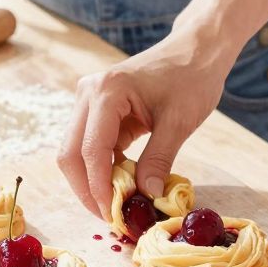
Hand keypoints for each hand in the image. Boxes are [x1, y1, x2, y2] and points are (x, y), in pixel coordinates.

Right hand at [58, 30, 231, 218]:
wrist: (196, 49)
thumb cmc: (192, 77)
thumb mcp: (179, 122)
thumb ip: (159, 160)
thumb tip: (147, 198)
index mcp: (107, 91)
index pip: (91, 150)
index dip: (99, 188)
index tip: (114, 216)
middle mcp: (89, 93)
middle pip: (71, 153)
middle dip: (87, 189)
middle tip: (111, 217)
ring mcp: (90, 100)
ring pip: (77, 151)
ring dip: (93, 180)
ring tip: (117, 206)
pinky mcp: (99, 109)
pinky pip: (92, 145)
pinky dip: (104, 168)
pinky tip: (123, 185)